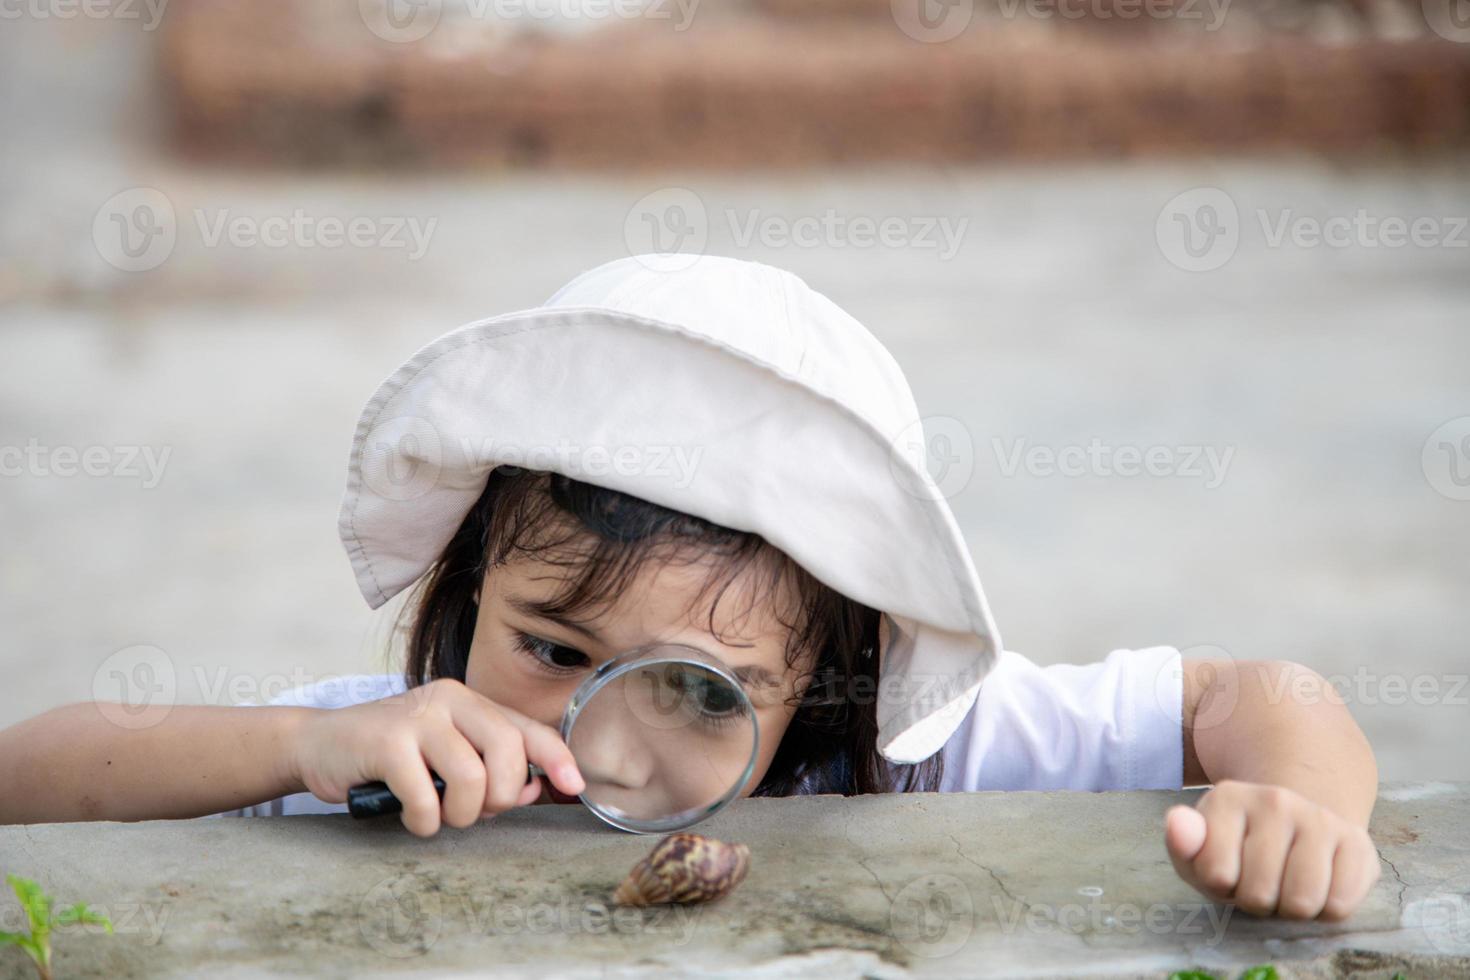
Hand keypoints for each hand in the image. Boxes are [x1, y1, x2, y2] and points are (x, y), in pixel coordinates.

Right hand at [287, 679, 584, 835]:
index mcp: (469, 702)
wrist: (318, 745)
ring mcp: (417, 717)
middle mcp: (448, 699)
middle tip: (474, 812)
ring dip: (460, 815)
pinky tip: (411, 815)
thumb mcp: (445, 755)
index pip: (527, 729)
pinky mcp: (386, 742)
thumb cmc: (389, 757)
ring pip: (472, 778)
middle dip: (501, 797)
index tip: (574, 787)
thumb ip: (489, 768)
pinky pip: (426, 797)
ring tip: (438, 815)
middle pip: (508, 752)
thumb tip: (533, 790)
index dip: (556, 759)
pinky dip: (423, 821)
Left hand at [1164, 780, 1379, 919]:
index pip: (1217, 874)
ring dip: (1291, 909)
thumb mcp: (1199, 850)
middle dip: (1257, 901)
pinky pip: (1339, 905)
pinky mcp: (1357, 841)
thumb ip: (1183, 843)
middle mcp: (1274, 799)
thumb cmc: (1239, 849)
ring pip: (1301, 902)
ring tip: (1286, 885)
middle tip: (1261, 881)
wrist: (1298, 822)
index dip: (1221, 887)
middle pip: (1260, 893)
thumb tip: (1177, 822)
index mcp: (1227, 798)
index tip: (1227, 871)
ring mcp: (1318, 818)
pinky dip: (1326, 910)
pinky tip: (1318, 886)